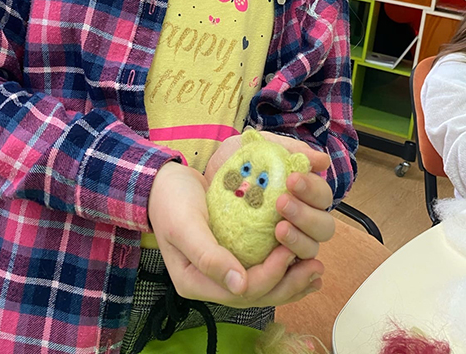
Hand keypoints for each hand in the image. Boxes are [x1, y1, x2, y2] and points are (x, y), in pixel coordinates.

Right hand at [147, 161, 323, 307]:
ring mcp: (221, 271)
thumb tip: (239, 285)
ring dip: (291, 280)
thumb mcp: (185, 224)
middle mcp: (210, 283)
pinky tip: (300, 261)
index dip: (269, 276)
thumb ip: (208, 256)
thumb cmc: (171, 200)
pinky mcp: (231, 256)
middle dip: (289, 284)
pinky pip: (260, 269)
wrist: (163, 183)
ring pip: (262, 286)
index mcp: (195, 281)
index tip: (288, 252)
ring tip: (316, 270)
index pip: (242, 291)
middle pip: (257, 295)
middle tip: (315, 267)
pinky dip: (283, 268)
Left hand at [204, 131, 334, 262]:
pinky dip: (288, 267)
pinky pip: (287, 270)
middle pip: (324, 227)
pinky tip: (279, 259)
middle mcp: (302, 219)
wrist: (203, 182)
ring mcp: (288, 241)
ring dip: (299, 240)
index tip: (291, 180)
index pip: (322, 196)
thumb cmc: (237, 164)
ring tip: (278, 230)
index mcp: (305, 194)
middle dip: (306, 216)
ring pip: (310, 249)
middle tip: (281, 203)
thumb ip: (289, 150)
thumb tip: (322, 161)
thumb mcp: (258, 148)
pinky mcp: (270, 259)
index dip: (311, 189)